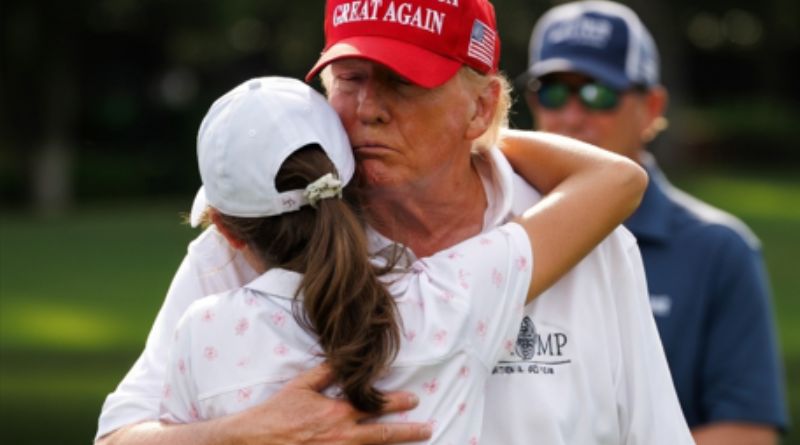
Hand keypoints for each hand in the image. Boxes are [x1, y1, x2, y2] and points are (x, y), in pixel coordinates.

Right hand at [220, 363, 431, 444]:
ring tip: (414, 442)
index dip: (397, 403)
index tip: (414, 400)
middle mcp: (342, 436)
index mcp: (337, 413)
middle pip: (383, 436)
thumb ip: (327, 373)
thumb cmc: (277, 412)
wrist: (254, 440)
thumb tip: (348, 359)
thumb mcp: (302, 385)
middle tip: (428, 429)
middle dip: (409, 432)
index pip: (375, 406)